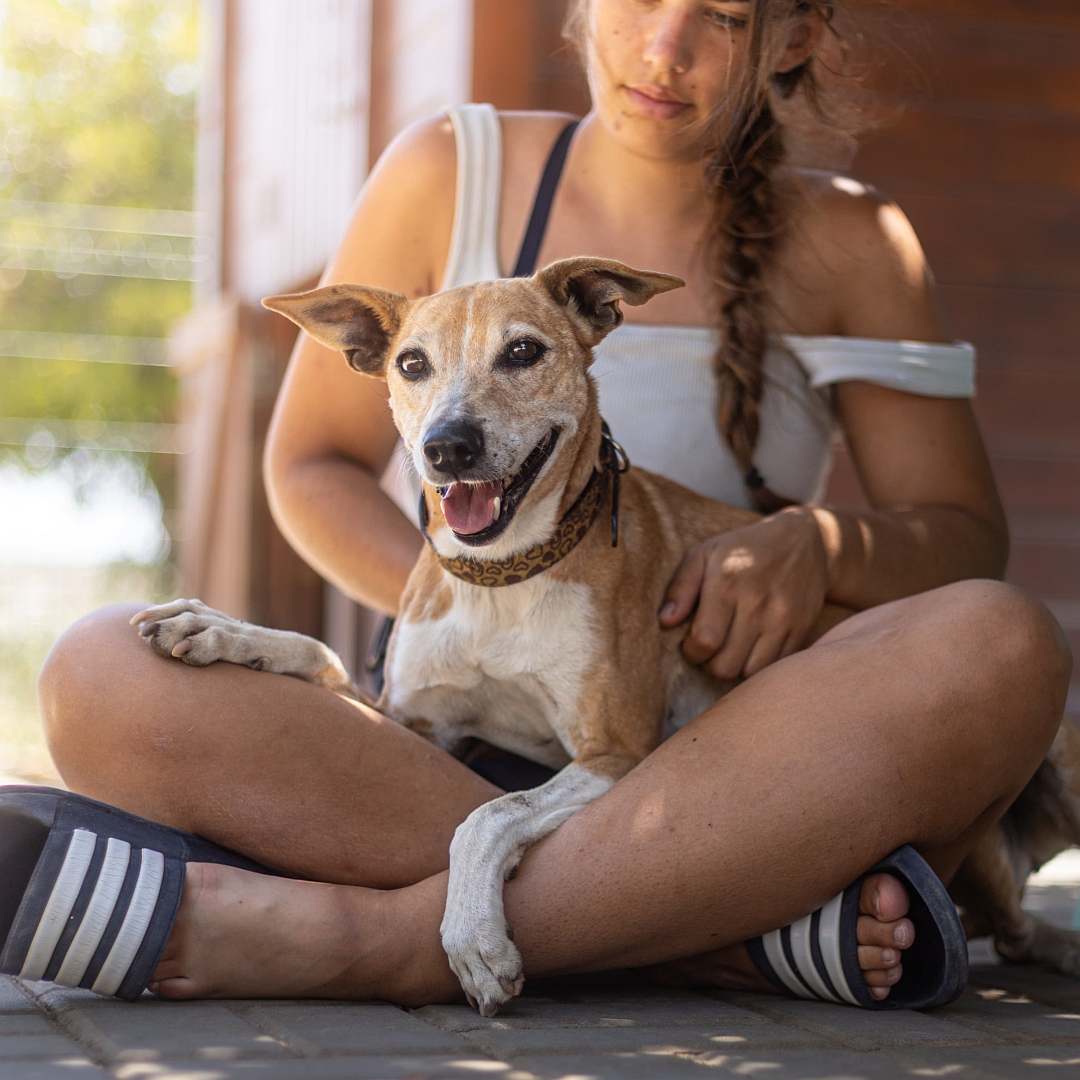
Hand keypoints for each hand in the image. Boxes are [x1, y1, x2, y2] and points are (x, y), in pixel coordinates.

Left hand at [659, 508, 831, 679]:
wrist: (805, 538)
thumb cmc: (744, 547)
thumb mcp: (704, 553)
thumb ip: (681, 587)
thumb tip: (665, 622)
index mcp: (727, 584)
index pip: (705, 642)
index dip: (692, 653)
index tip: (692, 645)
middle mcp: (757, 604)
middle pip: (726, 666)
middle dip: (710, 665)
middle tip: (711, 650)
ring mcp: (783, 619)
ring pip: (751, 673)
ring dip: (736, 668)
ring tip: (731, 649)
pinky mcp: (803, 629)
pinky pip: (776, 667)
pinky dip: (761, 665)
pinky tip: (753, 647)